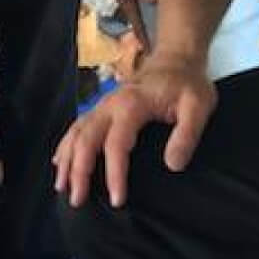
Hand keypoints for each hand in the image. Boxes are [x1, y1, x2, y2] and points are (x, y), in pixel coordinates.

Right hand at [52, 52, 215, 209]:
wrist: (177, 57)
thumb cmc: (188, 83)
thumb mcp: (198, 106)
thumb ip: (187, 135)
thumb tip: (172, 165)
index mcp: (132, 105)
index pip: (116, 144)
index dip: (114, 173)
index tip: (117, 200)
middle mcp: (110, 104)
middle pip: (86, 139)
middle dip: (78, 170)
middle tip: (77, 200)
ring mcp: (103, 105)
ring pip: (77, 132)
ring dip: (67, 159)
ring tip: (62, 187)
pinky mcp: (103, 107)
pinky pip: (78, 126)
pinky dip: (66, 144)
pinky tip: (60, 161)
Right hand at [86, 0, 155, 46]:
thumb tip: (154, 1)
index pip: (136, 22)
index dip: (143, 37)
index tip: (149, 52)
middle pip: (135, 21)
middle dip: (142, 35)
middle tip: (150, 50)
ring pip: (135, 13)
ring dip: (141, 23)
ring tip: (149, 33)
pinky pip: (135, 4)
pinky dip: (141, 10)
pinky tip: (147, 8)